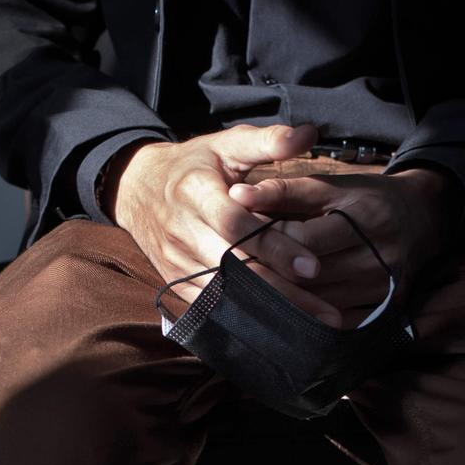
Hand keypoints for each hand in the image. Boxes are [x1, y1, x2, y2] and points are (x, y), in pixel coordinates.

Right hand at [105, 122, 344, 325]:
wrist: (137, 189)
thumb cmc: (194, 165)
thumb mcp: (226, 144)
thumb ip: (269, 140)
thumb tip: (309, 134)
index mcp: (196, 193)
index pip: (238, 226)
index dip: (274, 246)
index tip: (312, 266)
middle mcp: (182, 232)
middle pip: (236, 269)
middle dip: (282, 292)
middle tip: (327, 312)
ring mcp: (176, 263)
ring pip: (226, 295)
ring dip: (269, 313)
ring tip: (312, 326)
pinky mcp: (175, 283)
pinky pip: (212, 308)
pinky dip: (246, 320)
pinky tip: (280, 330)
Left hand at [228, 168, 459, 324]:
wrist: (420, 221)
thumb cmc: (367, 199)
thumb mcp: (331, 186)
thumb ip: (284, 190)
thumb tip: (236, 194)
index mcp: (368, 218)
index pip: (305, 240)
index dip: (269, 243)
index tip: (238, 241)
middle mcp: (380, 258)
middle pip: (311, 277)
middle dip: (270, 274)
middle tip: (234, 271)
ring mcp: (383, 290)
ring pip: (320, 304)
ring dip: (284, 300)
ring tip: (250, 291)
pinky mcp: (384, 312)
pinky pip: (337, 324)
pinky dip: (307, 319)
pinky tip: (281, 311)